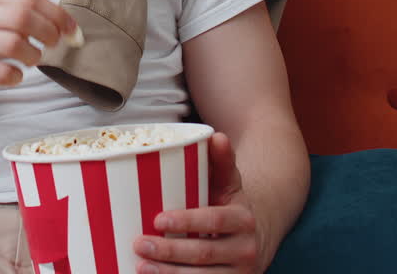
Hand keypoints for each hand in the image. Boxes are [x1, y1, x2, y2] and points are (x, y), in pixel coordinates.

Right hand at [0, 0, 76, 98]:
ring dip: (33, 56)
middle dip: (48, 33)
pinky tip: (14, 75)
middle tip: (52, 46)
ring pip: (14, 43)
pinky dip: (16, 76)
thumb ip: (23, 18)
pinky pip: (1, 70)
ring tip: (31, 61)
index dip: (58, 15)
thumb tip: (68, 28)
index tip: (72, 32)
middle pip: (24, 17)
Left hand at [132, 132, 261, 272]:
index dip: (187, 221)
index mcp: (244, 219)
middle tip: (139, 243)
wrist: (257, 238)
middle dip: (170, 252)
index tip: (158, 219)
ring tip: (141, 266)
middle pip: (204, 253)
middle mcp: (246, 249)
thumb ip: (221, 161)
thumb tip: (216, 136)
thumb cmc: (231, 206)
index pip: (214, 219)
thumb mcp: (230, 183)